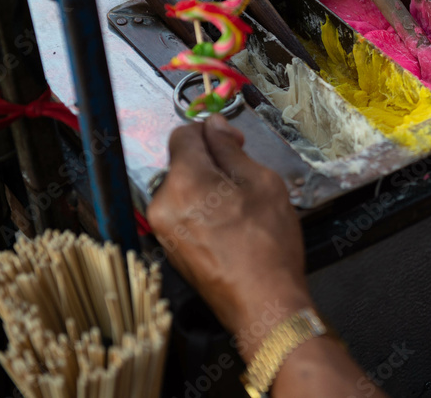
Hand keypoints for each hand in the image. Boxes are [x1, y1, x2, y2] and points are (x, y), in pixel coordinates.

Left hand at [147, 115, 311, 361]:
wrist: (263, 302)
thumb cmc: (268, 245)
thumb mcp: (262, 183)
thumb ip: (231, 150)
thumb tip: (215, 127)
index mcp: (184, 182)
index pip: (183, 135)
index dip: (211, 132)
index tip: (233, 142)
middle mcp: (163, 204)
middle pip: (182, 163)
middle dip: (211, 163)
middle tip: (245, 177)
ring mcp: (163, 230)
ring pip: (184, 189)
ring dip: (208, 187)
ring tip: (241, 207)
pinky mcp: (170, 249)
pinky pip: (183, 214)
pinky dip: (203, 211)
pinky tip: (231, 226)